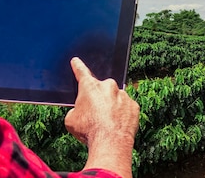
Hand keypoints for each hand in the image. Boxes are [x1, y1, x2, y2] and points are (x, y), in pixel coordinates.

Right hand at [65, 57, 138, 177]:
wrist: (110, 143)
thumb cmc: (88, 131)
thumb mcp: (71, 120)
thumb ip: (76, 110)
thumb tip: (81, 111)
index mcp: (90, 87)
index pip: (82, 72)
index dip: (78, 66)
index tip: (76, 61)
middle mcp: (108, 86)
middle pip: (101, 89)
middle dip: (98, 98)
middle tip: (95, 114)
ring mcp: (123, 95)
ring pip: (115, 98)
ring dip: (112, 106)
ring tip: (107, 123)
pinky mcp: (134, 105)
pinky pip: (126, 107)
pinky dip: (122, 114)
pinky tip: (117, 125)